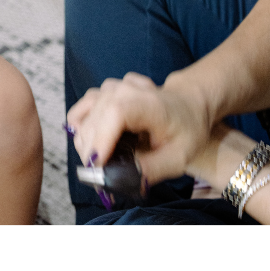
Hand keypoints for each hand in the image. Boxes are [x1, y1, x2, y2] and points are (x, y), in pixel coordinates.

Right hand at [65, 73, 214, 189]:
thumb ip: (150, 171)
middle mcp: (125, 89)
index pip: (116, 114)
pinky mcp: (101, 92)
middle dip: (93, 156)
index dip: (102, 141)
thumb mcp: (179, 157)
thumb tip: (119, 182)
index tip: (98, 168)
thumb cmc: (186, 130)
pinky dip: (82, 130)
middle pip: (94, 122)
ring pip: (83, 120)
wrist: (188, 105)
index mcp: (149, 103)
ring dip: (87, 146)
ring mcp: (111, 88)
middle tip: (104, 180)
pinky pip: (81, 112)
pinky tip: (95, 144)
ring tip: (104, 164)